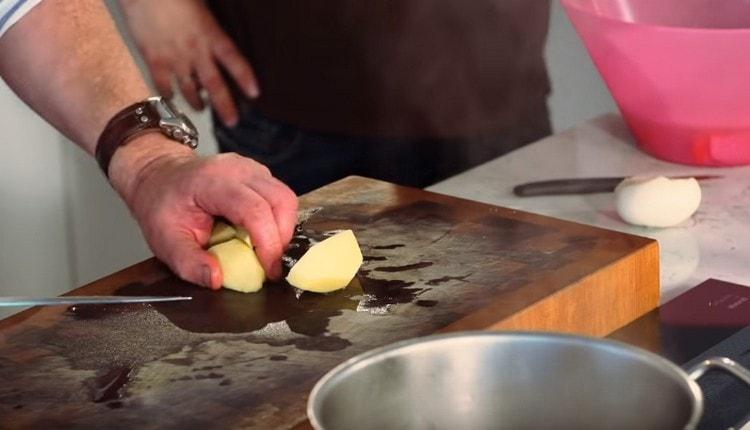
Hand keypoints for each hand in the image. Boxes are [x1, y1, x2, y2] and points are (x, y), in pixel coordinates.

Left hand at [109, 135, 297, 288]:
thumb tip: (217, 280)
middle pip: (281, 200)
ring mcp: (251, 168)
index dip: (268, 243)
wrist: (158, 175)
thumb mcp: (164, 241)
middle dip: (282, 237)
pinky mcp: (258, 174)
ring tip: (266, 250)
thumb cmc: (161, 206)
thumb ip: (189, 263)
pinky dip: (278, 220)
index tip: (269, 271)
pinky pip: (280, 197)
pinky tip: (261, 234)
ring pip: (286, 198)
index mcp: (213, 182)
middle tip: (270, 264)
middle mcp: (238, 169)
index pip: (255, 210)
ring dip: (283, 229)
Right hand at [119, 0, 257, 126]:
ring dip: (196, 102)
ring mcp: (174, 57)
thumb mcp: (201, 8)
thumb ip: (210, 29)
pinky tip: (171, 96)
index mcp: (210, 34)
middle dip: (224, 105)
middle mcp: (195, 50)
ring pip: (189, 89)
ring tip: (201, 108)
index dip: (245, 77)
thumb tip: (216, 43)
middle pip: (214, 84)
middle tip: (232, 121)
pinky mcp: (153, 59)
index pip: (234, 60)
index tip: (254, 94)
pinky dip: (167, 94)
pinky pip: (162, 85)